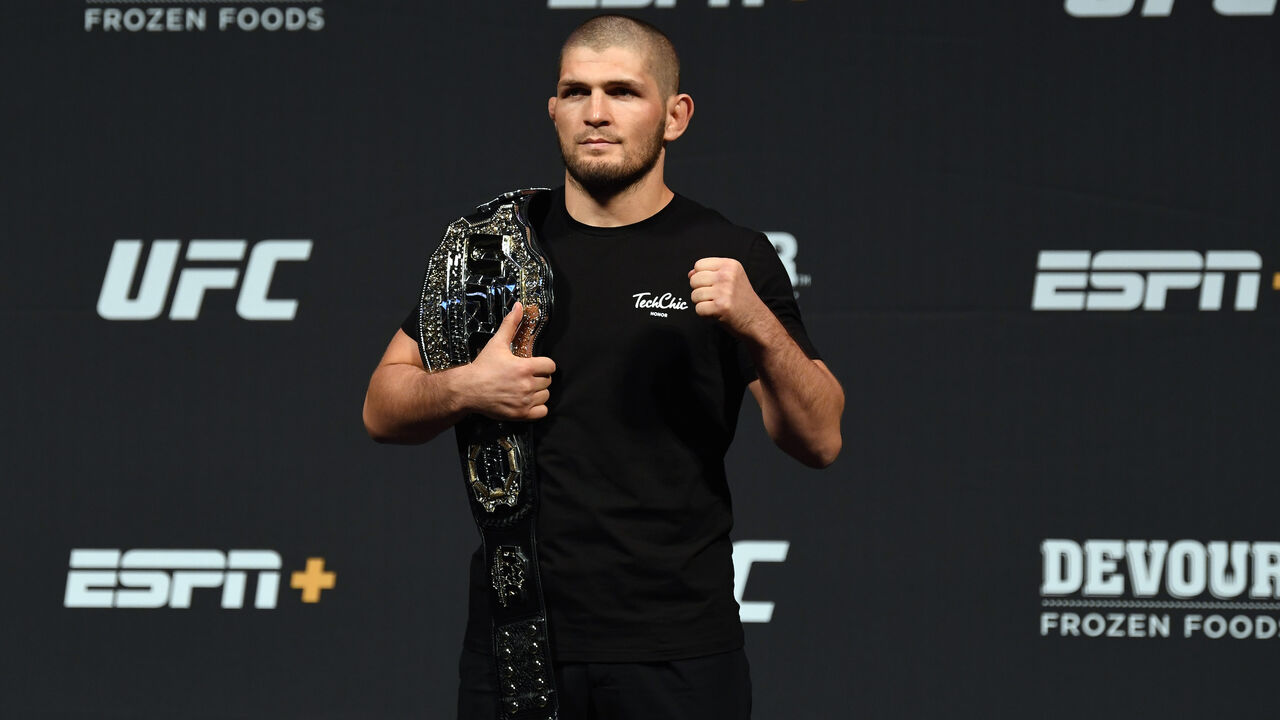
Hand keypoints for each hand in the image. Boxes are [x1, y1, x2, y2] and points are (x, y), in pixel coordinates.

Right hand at [466, 302, 555, 420]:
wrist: (467, 389)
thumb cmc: (482, 366)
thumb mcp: (497, 343)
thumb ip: (511, 324)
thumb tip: (519, 306)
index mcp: (525, 367)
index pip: (551, 366)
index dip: (544, 364)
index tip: (535, 365)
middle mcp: (527, 385)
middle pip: (548, 381)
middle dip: (540, 377)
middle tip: (527, 376)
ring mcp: (525, 401)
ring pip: (546, 396)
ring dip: (539, 392)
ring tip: (526, 388)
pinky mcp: (521, 414)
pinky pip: (542, 412)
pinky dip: (538, 408)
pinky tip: (528, 401)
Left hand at [688, 257, 768, 338]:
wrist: (757, 320)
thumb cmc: (742, 300)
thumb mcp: (731, 278)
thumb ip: (710, 272)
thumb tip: (690, 274)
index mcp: (730, 265)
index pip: (699, 265)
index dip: (701, 276)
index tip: (713, 285)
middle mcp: (727, 276)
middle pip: (694, 280)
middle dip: (700, 290)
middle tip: (715, 297)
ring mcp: (724, 291)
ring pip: (694, 295)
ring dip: (702, 303)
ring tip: (716, 304)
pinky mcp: (721, 307)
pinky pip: (698, 309)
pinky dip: (705, 314)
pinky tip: (717, 313)